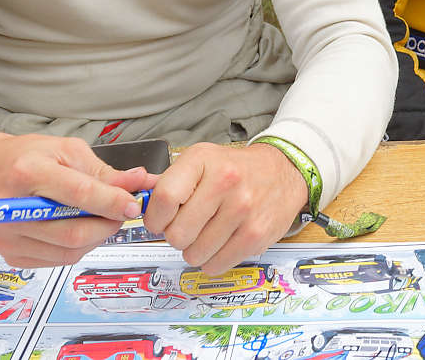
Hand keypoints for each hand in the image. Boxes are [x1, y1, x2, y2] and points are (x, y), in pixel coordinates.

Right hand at [0, 131, 154, 266]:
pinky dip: (76, 248)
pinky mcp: (10, 254)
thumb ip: (103, 171)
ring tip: (101, 219)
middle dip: (107, 224)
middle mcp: (12, 208)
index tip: (134, 204)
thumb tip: (140, 181)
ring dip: (95, 237)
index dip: (112, 202)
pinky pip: (55, 261)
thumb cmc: (23, 157)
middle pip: (74, 231)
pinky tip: (78, 228)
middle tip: (121, 212)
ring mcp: (9, 236)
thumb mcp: (65, 150)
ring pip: (68, 251)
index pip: (79, 194)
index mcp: (28, 172)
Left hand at [143, 141, 309, 274]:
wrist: (283, 171)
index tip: (161, 220)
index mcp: (203, 160)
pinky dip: (213, 260)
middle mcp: (225, 182)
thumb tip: (140, 211)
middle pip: (177, 234)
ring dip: (195, 250)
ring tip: (208, 232)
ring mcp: (243, 210)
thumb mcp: (201, 160)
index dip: (155, 218)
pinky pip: (216, 265)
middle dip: (177, 236)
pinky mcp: (256, 235)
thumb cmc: (235, 169)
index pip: (164, 199)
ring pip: (194, 255)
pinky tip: (221, 242)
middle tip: (190, 225)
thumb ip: (170, 182)